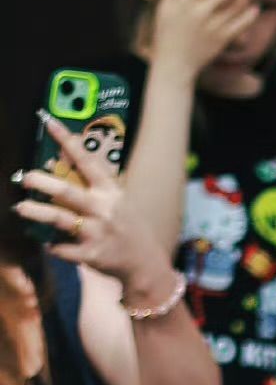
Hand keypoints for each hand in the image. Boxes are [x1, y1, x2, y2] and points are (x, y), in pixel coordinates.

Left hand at [16, 116, 177, 300]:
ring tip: (20, 207)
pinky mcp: (91, 255)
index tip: (48, 122)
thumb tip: (58, 160)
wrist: (145, 263)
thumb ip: (90, 182)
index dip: (66, 140)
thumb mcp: (116, 199)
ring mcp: (97, 233)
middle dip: (43, 182)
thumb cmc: (126, 226)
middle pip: (67, 191)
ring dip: (37, 212)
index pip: (86, 160)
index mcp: (110, 191)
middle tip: (26, 178)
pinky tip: (47, 242)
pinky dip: (53, 246)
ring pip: (60, 219)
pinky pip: (64, 249)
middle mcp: (103, 210)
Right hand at [147, 0, 265, 81]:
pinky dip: (250, 15)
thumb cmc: (167, 32)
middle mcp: (201, 12)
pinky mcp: (222, 39)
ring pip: (235, 7)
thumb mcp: (164, 6)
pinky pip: (240, 24)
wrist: (175, 63)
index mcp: (186, 1)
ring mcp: (213, 26)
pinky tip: (255, 8)